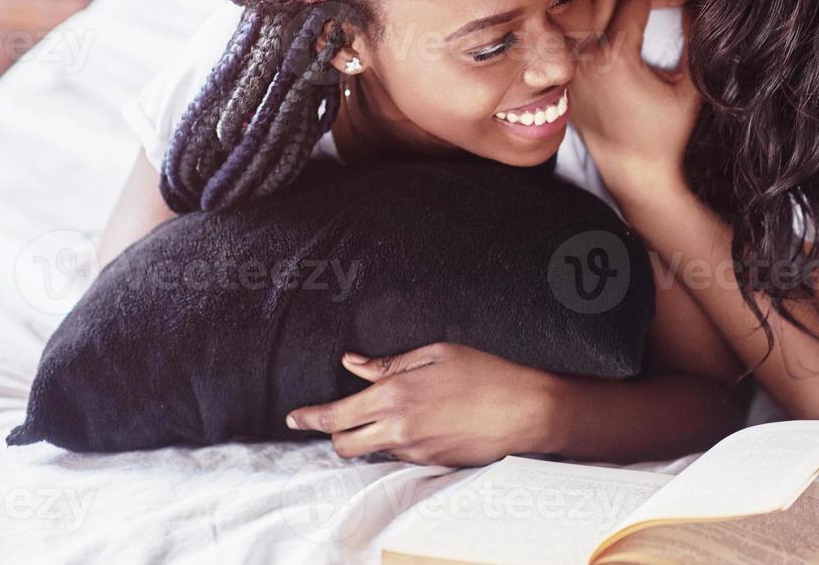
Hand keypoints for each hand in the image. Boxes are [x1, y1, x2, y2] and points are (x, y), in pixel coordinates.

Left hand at [284, 343, 558, 466]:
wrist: (523, 411)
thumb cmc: (484, 373)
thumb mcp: (435, 354)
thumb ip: (388, 363)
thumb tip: (353, 363)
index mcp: (395, 395)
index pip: (336, 415)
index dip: (309, 418)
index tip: (294, 417)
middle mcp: (398, 429)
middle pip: (344, 445)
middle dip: (333, 434)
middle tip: (338, 419)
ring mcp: (414, 451)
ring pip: (372, 452)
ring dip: (369, 437)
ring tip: (391, 414)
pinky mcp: (431, 464)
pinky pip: (400, 456)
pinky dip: (397, 442)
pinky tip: (421, 423)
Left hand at [569, 0, 699, 202]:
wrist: (635, 172)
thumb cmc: (667, 133)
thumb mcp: (689, 87)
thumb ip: (694, 41)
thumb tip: (696, 2)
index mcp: (616, 57)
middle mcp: (586, 59)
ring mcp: (571, 68)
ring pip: (581, 13)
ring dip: (606, 1)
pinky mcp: (566, 78)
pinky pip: (571, 38)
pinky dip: (589, 24)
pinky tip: (610, 22)